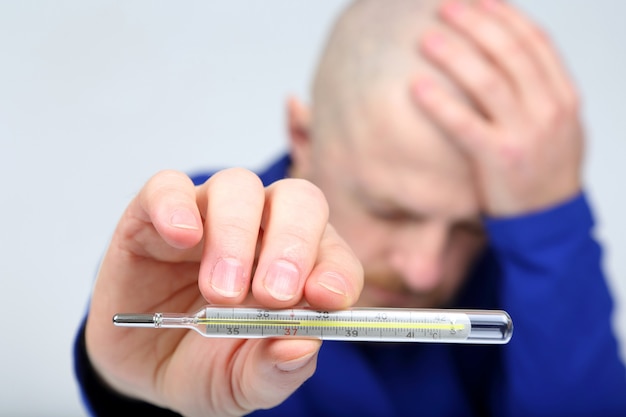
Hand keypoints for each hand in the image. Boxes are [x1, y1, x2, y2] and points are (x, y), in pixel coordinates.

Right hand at [85, 168, 362, 415]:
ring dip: (236, 234)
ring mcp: (209, 216)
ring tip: (220, 293)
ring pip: (238, 186)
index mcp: (296, 268)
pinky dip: (176, 204)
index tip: (325, 299)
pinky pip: (167, 186)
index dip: (336, 270)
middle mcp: (260, 230)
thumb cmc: (205, 364)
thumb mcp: (242, 384)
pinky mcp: (154, 214)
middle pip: (297, 200)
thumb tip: (301, 347)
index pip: (333, 252)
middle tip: (273, 296)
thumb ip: (274, 371)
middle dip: (292, 244)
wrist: (144, 365)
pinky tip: (180, 236)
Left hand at [414, 0, 583, 215]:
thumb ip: (537, 88)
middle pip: (510, 53)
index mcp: (564, 95)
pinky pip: (465, 125)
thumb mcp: (555, 123)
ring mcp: (527, 134)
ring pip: (489, 82)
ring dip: (455, 55)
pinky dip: (440, 104)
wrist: (549, 219)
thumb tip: (503, 50)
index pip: (534, 41)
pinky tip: (416, 87)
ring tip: (427, 37)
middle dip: (475, 24)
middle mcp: (549, 109)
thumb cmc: (542, 166)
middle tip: (443, 6)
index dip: (503, 15)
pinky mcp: (501, 160)